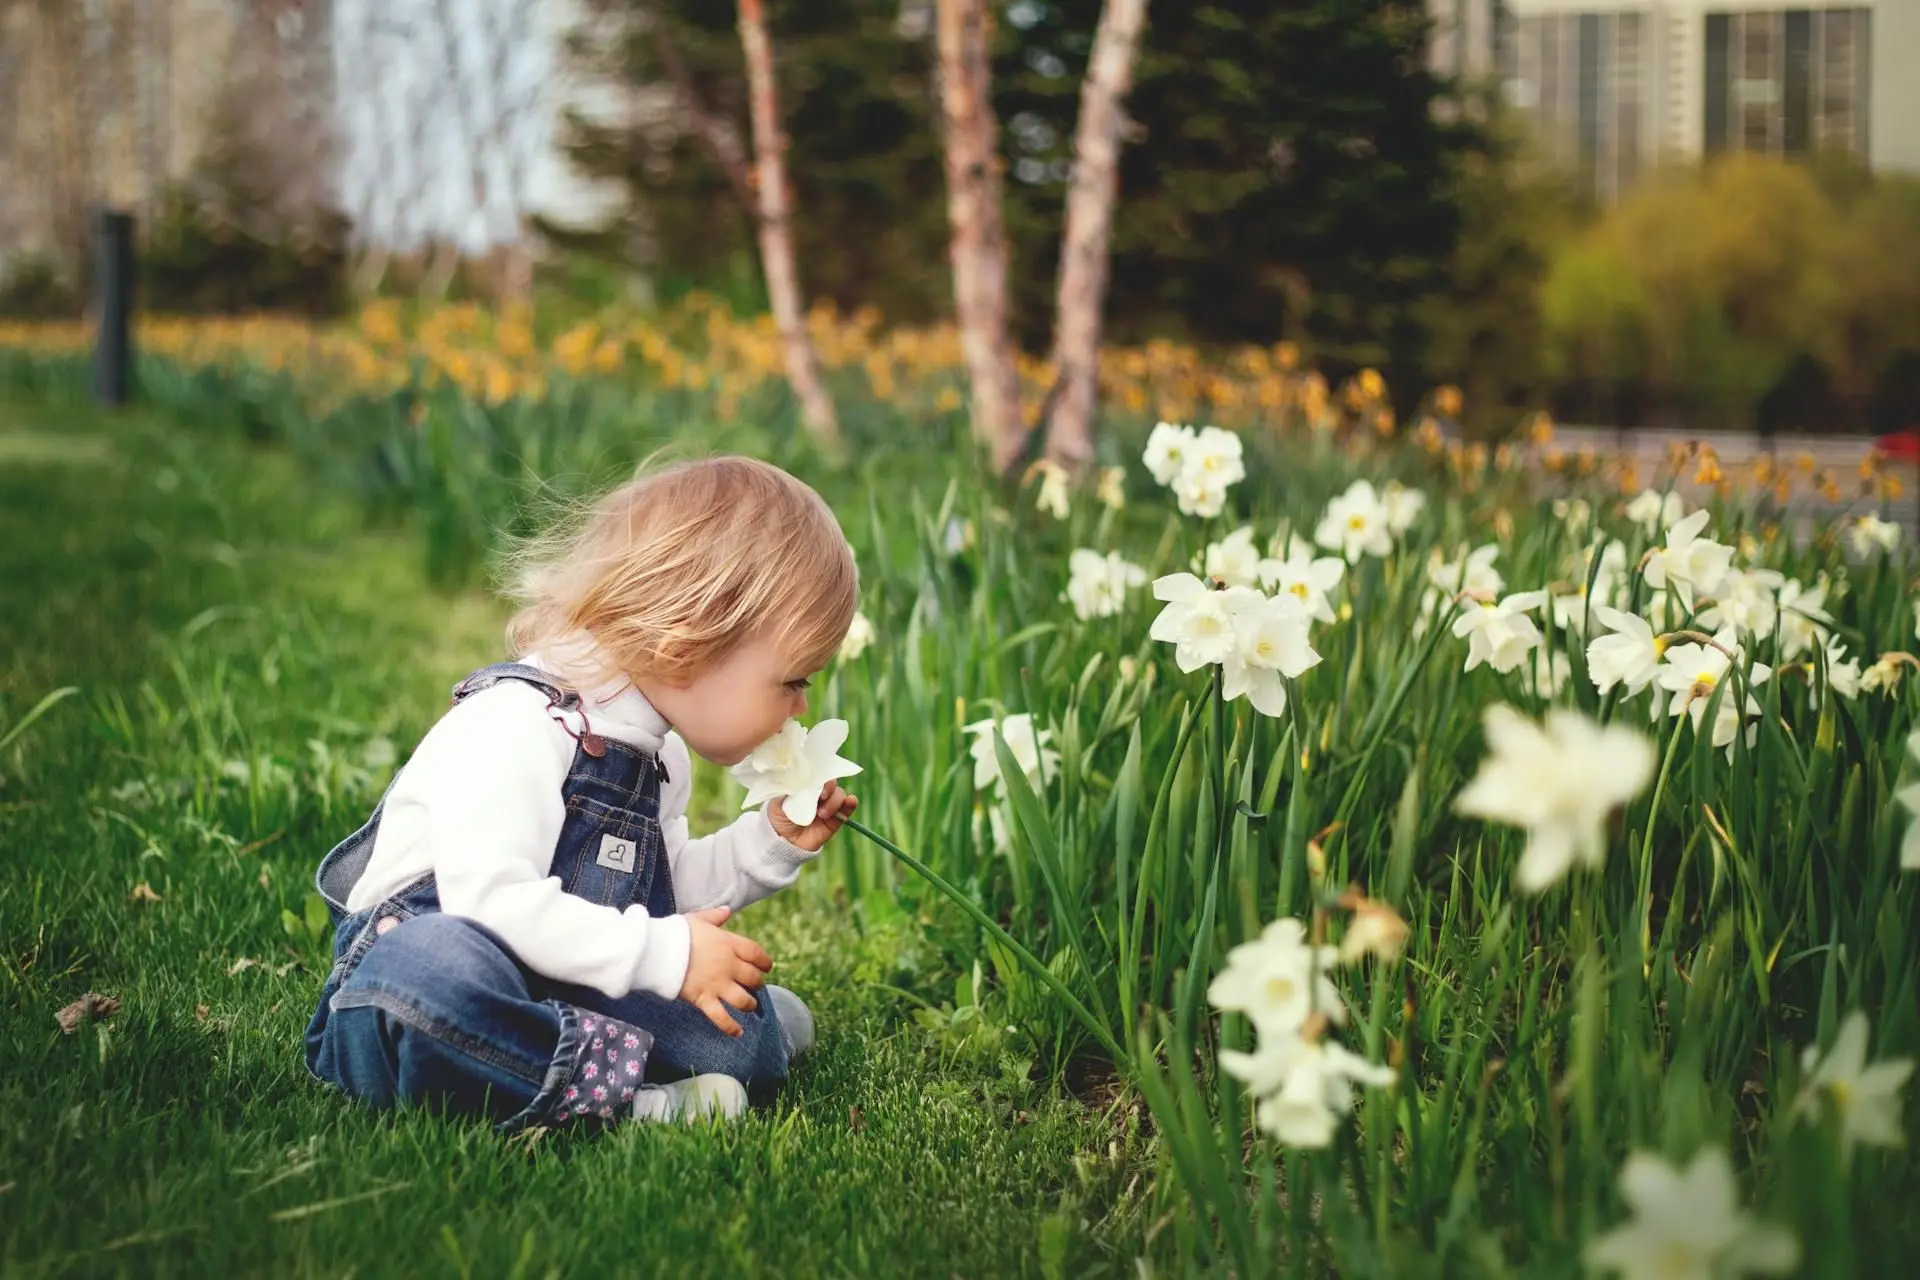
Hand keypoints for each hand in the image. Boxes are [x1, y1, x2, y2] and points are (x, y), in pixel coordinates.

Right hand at [678, 905, 771, 1036]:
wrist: (659, 950)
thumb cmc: (676, 933)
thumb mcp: (698, 919)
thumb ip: (715, 916)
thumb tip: (727, 910)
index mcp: (728, 944)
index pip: (756, 953)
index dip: (764, 961)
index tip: (766, 966)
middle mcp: (728, 965)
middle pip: (753, 978)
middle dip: (757, 983)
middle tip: (755, 986)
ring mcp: (717, 984)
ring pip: (743, 999)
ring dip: (749, 1004)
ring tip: (749, 1006)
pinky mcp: (704, 999)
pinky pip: (722, 1018)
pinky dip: (731, 1027)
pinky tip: (739, 1033)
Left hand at [767, 781, 857, 851]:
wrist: (783, 842)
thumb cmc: (778, 818)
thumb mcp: (777, 801)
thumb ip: (788, 789)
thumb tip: (798, 777)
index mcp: (806, 785)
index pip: (817, 774)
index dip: (819, 775)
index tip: (816, 782)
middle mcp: (819, 793)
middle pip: (831, 783)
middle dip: (829, 788)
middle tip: (821, 796)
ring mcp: (828, 805)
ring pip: (840, 795)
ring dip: (834, 802)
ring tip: (822, 814)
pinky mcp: (836, 819)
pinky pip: (847, 808)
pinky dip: (850, 803)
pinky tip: (851, 801)